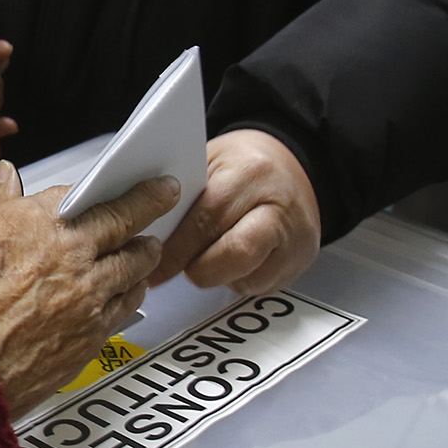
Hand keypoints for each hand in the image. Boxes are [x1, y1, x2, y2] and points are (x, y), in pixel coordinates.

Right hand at [0, 161, 174, 416]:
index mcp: (38, 221)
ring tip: (148, 248)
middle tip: (166, 193)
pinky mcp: (93, 332)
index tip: (126, 181)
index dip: (109, 187)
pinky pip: (127, 305)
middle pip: (125, 220)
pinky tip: (130, 290)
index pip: (88, 193)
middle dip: (151, 202)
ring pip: (135, 264)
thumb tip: (7, 176)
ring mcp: (88, 294)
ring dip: (144, 253)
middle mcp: (71, 252)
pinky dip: (132, 293)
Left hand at [152, 130, 322, 298]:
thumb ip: (183, 197)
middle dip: (198, 269)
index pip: (208, 219)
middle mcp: (279, 208)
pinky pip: (260, 286)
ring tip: (207, 256)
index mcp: (251, 173)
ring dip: (217, 275)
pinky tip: (230, 260)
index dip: (176, 248)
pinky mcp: (301, 262)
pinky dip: (237, 279)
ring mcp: (295, 239)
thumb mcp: (210, 162)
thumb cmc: (245, 163)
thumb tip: (146, 231)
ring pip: (247, 278)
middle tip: (179, 268)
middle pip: (236, 254)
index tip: (152, 266)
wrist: (294, 166)